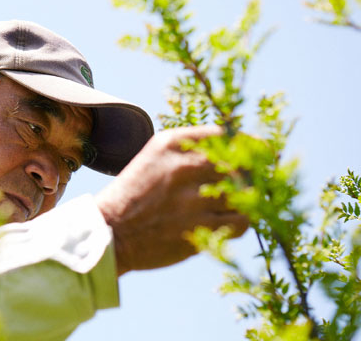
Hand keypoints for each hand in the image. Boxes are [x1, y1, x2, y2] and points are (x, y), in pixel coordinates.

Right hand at [95, 125, 247, 275]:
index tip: (255, 153)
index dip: (245, 145)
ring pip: (245, 191)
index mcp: (171, 144)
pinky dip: (241, 221)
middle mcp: (184, 167)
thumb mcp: (153, 158)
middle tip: (254, 180)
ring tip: (240, 202)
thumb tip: (231, 147)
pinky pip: (241, 221)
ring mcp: (193, 199)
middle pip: (239, 162)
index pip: (224, 135)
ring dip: (247, 197)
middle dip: (251, 171)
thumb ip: (187, 149)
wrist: (110, 231)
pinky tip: (230, 221)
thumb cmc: (133, 195)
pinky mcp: (200, 228)